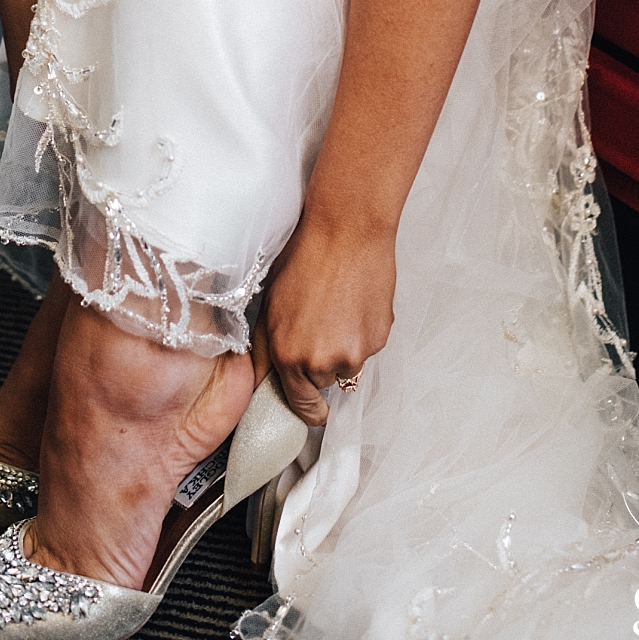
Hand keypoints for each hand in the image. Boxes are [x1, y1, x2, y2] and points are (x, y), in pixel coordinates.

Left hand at [253, 209, 395, 424]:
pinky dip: (362, 332)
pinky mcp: (379, 338)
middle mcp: (322, 361)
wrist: (347, 230)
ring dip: (344, 348)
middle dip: (321, 365)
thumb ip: (263, 349)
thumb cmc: (307, 258)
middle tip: (320, 327)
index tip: (313, 409)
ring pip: (348, 365)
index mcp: (290, 355)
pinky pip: (368, 347)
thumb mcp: (270, 304)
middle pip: (324, 383)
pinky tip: (354, 302)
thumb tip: (259, 379)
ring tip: (337, 309)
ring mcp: (354, 351)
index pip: (301, 405)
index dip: (307, 408)